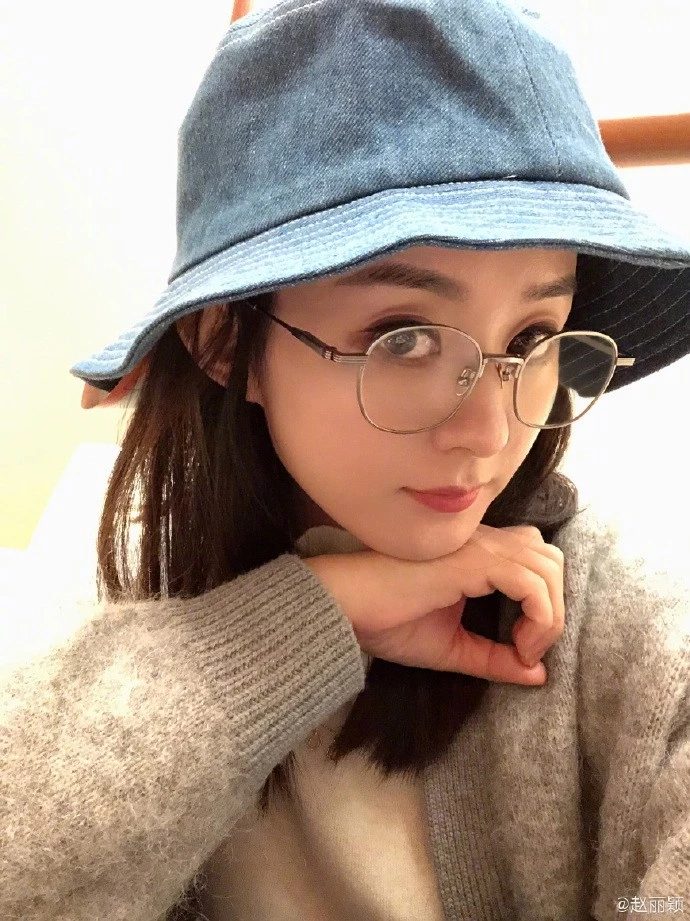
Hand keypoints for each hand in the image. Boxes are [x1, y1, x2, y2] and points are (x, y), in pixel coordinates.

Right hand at [303, 523, 563, 685]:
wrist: (346, 608)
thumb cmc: (388, 620)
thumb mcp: (452, 648)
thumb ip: (494, 658)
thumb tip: (539, 675)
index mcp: (476, 554)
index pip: (536, 561)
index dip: (544, 604)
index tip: (522, 650)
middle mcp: (481, 542)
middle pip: (549, 558)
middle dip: (554, 606)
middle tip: (528, 648)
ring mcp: (477, 547)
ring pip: (547, 568)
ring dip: (550, 615)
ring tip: (524, 649)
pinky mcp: (471, 561)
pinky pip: (530, 583)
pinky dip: (539, 616)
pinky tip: (519, 646)